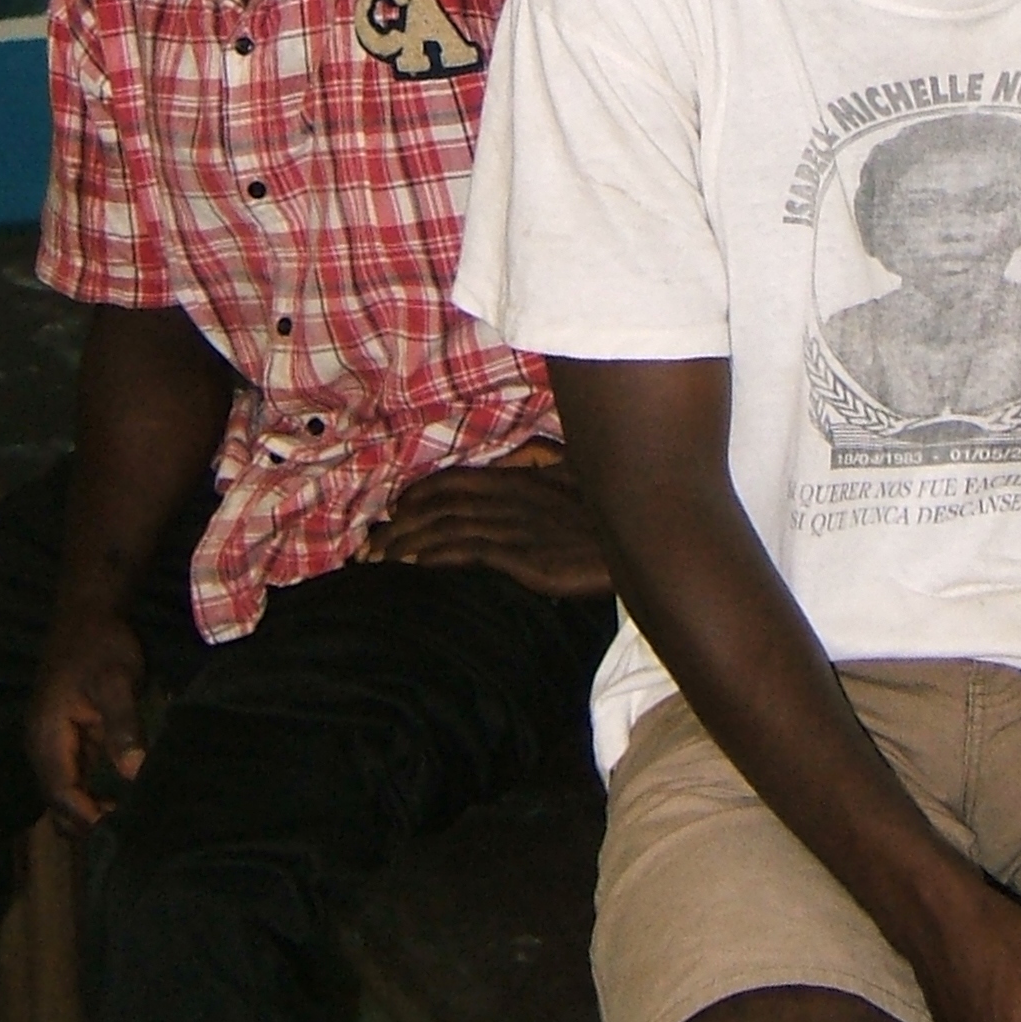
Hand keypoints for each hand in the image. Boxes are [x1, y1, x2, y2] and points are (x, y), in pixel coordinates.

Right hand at [28, 604, 148, 832]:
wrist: (88, 613)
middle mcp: (43, 746)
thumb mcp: (117, 682)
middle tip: (128, 835)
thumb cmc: (102, 645)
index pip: (61, 793)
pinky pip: (71, 778)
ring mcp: (53, 743)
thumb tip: (134, 772)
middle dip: (85, 823)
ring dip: (87, 812)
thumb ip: (122, 727)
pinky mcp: (67, 738)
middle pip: (57, 802)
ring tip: (126, 825)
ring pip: (62, 794)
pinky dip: (88, 796)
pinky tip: (117, 804)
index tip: (118, 831)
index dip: (87, 817)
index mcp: (48, 736)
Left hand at [365, 454, 611, 595]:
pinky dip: (436, 555)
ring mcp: (518, 528)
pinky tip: (413, 564)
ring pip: (447, 528)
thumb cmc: (618, 507)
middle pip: (440, 505)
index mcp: (522, 479)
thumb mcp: (583, 474)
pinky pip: (470, 552)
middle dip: (399, 524)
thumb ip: (550, 462)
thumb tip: (525, 457)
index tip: (392, 510)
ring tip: (377, 560)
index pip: (456, 482)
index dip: (419, 494)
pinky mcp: (527, 558)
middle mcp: (512, 499)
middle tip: (367, 546)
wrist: (653, 536)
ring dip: (406, 542)